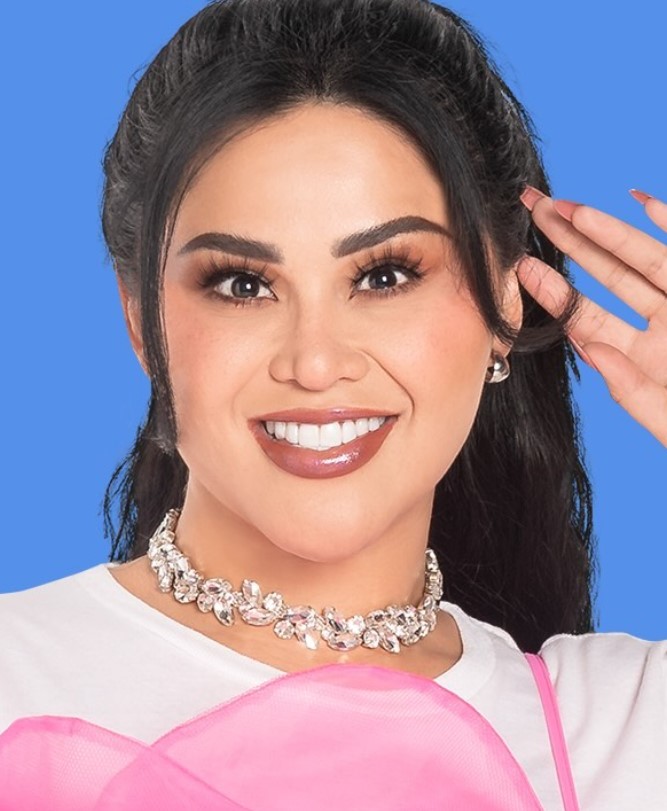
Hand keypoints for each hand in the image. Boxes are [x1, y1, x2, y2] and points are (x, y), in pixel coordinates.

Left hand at [517, 187, 666, 447]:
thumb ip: (631, 389)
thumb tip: (592, 351)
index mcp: (640, 358)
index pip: (587, 318)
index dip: (554, 292)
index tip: (521, 267)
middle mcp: (662, 325)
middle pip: (609, 276)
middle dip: (572, 243)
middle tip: (535, 211)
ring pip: (644, 259)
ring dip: (610, 231)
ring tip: (571, 207)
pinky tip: (642, 201)